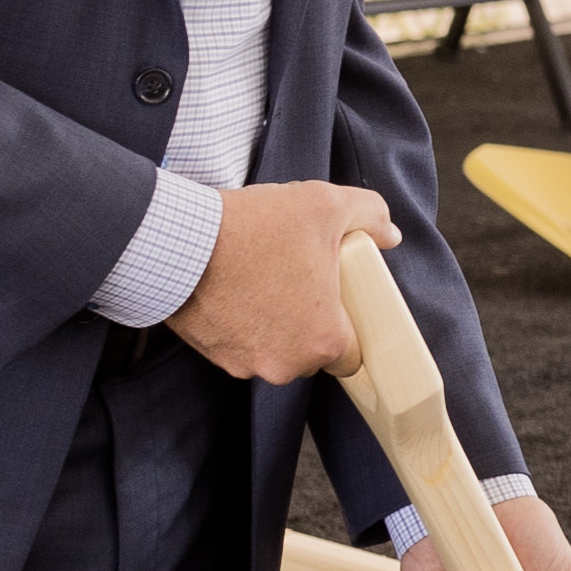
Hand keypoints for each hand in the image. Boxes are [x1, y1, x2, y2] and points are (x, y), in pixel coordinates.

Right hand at [172, 183, 397, 381]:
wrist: (180, 241)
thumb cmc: (254, 228)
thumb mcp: (324, 205)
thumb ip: (370, 215)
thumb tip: (390, 233)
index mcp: (323, 341)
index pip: (352, 353)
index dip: (348, 325)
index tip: (337, 300)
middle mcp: (285, 364)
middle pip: (312, 352)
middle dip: (310, 322)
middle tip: (300, 281)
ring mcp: (245, 364)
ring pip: (275, 349)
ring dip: (275, 325)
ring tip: (265, 280)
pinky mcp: (212, 355)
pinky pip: (240, 345)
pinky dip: (242, 324)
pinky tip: (237, 290)